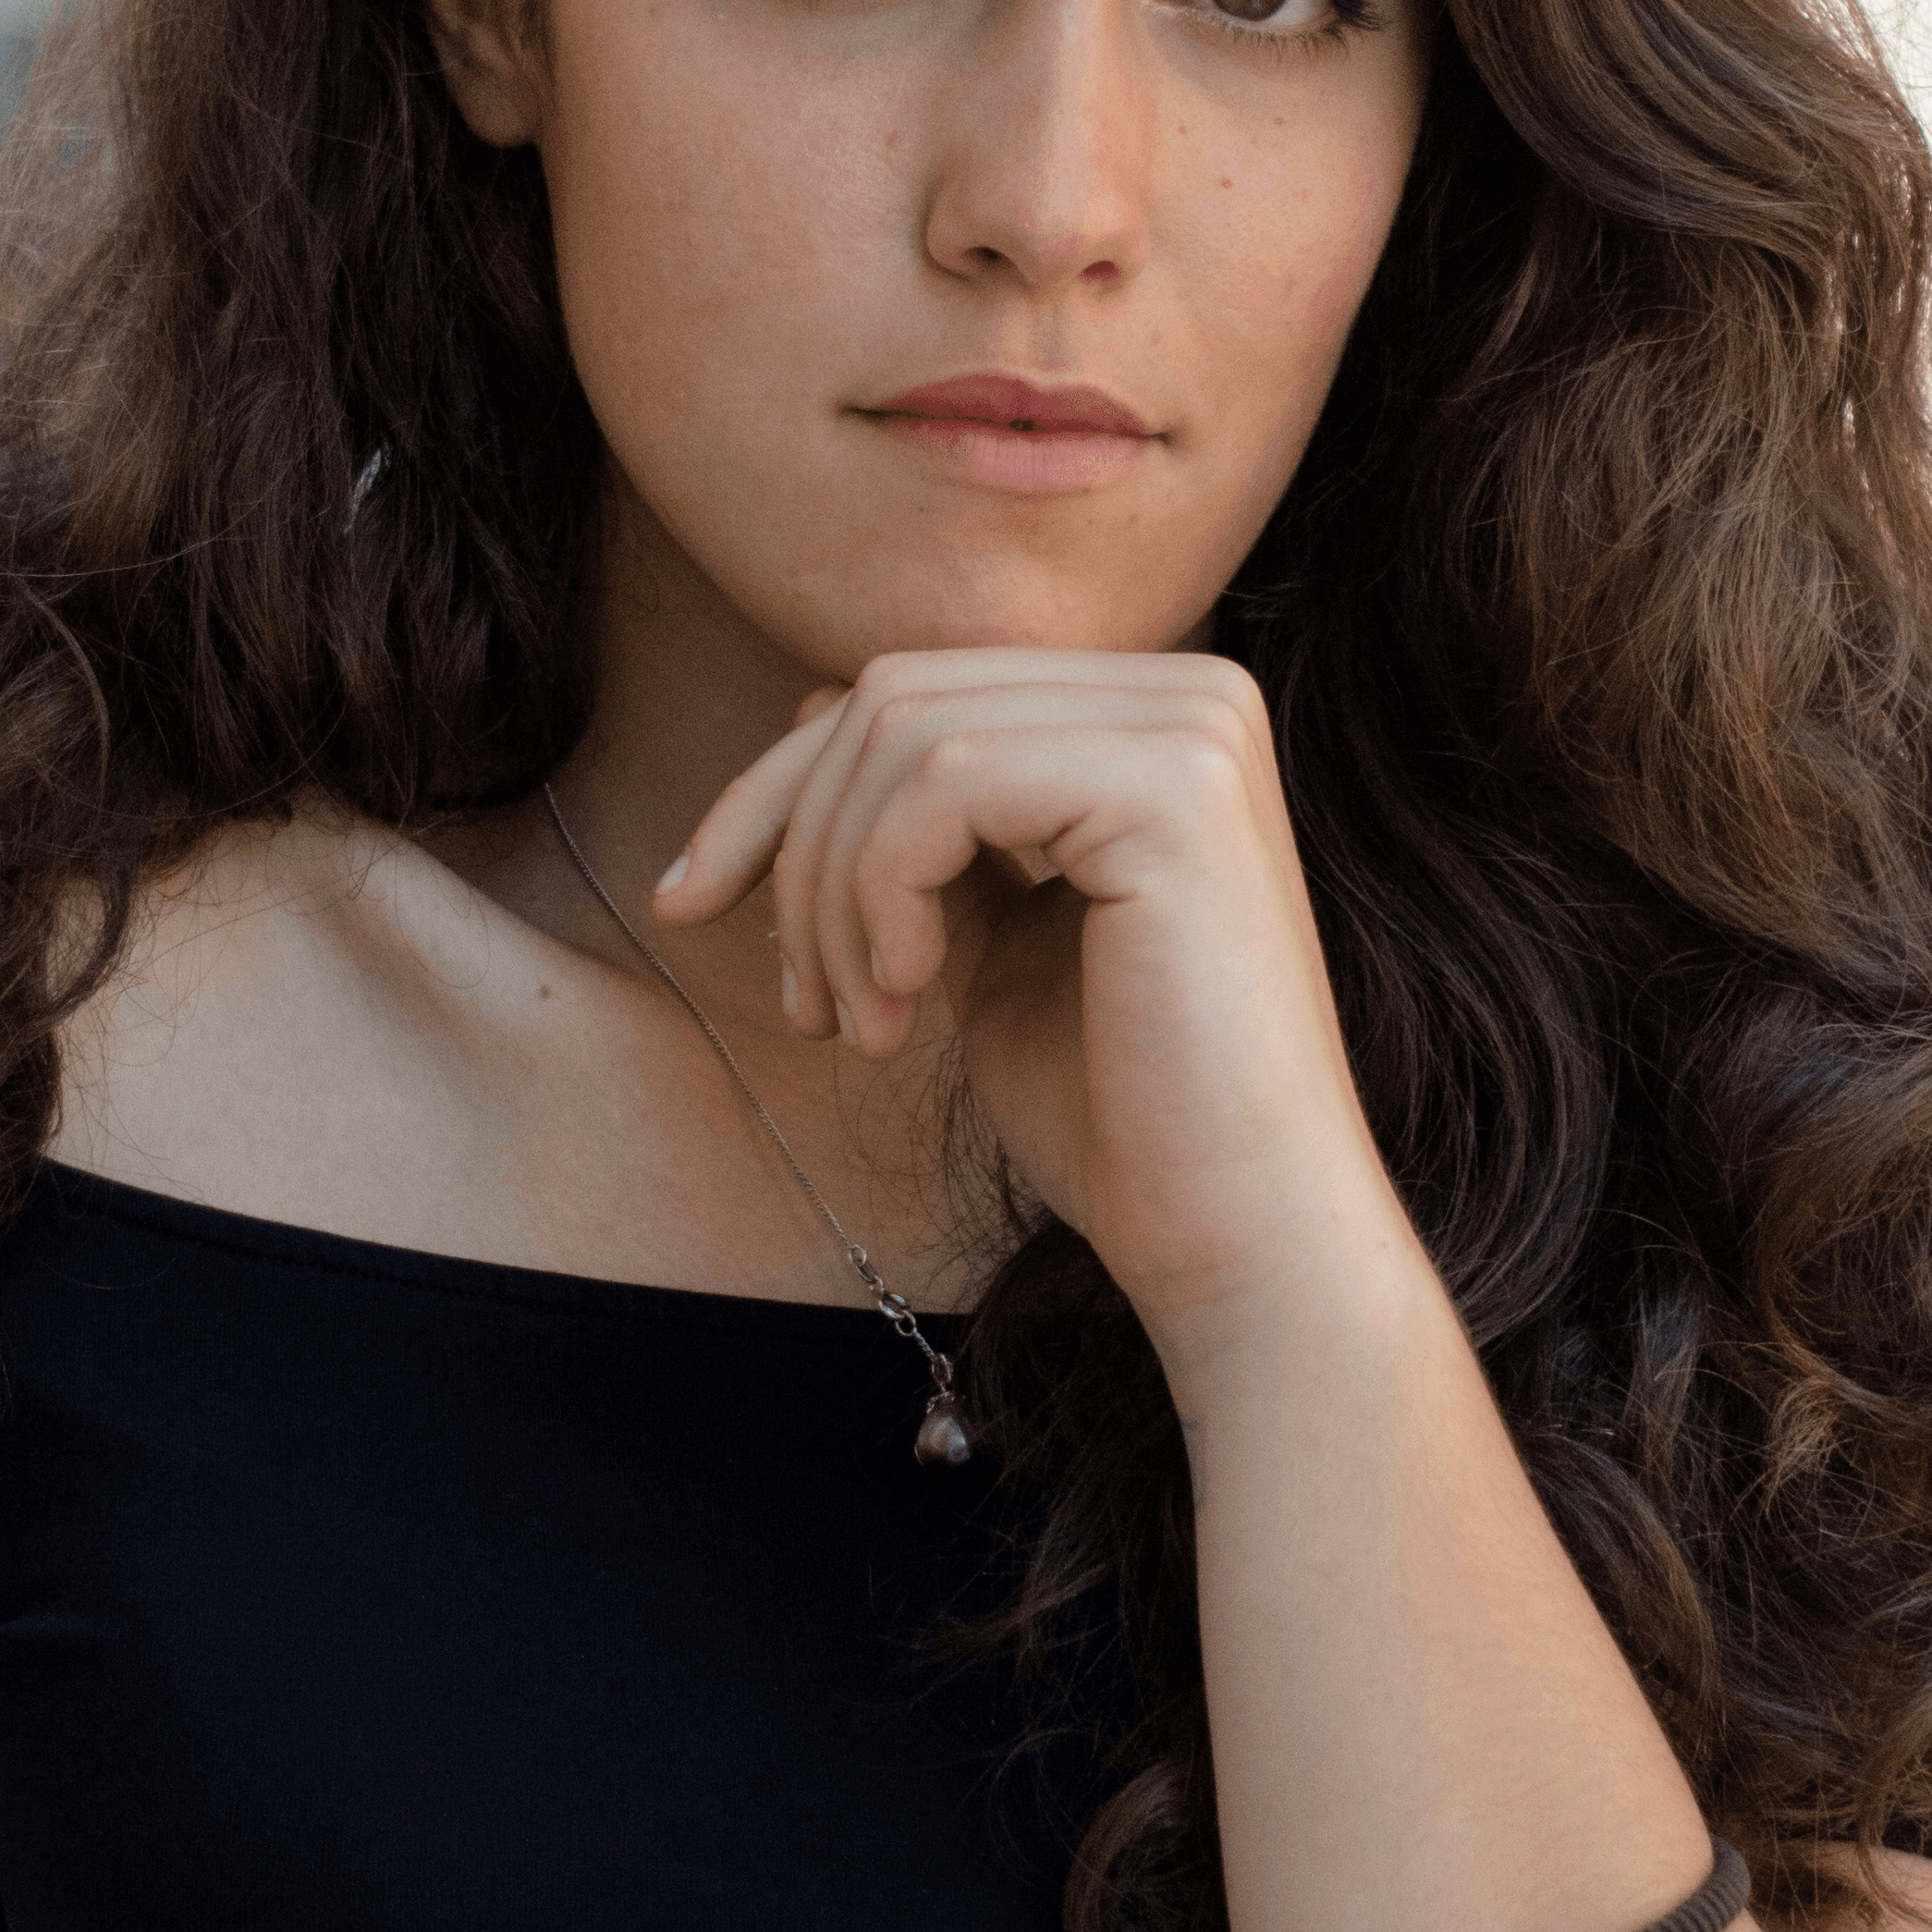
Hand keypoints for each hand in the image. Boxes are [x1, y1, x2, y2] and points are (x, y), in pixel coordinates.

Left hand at [654, 651, 1416, 1346]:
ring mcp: (1191, 730)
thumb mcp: (989, 938)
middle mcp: (1191, 693)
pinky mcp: (1174, 787)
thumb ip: (926, 833)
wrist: (1238, 1238)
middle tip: (801, 1003)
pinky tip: (903, 1000)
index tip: (692, 902)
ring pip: (902, 736)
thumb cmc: (1118, 1115)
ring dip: (833, 891)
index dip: (778, 793)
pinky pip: (945, 783)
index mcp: (1153, 718)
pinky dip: (880, 892)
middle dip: (791, 845)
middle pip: (893, 698)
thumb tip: (805, 731)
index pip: (913, 695)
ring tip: (856, 1023)